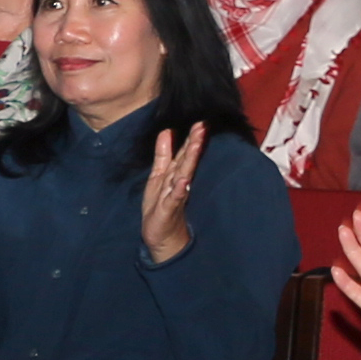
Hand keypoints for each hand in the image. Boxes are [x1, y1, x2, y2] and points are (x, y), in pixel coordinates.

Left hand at [135, 123, 205, 267]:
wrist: (160, 237)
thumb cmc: (160, 207)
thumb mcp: (158, 176)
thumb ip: (163, 155)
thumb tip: (167, 131)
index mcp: (175, 174)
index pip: (185, 153)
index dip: (191, 138)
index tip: (200, 122)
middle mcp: (179, 183)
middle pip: (188, 160)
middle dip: (194, 143)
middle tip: (202, 126)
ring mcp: (176, 195)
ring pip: (184, 174)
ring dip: (190, 160)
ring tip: (196, 144)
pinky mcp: (169, 209)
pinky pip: (175, 197)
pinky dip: (179, 188)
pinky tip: (183, 180)